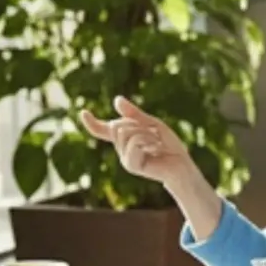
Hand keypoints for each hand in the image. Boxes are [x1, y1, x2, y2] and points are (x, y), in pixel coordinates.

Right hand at [80, 98, 194, 186]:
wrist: (182, 165)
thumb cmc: (169, 146)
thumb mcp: (152, 124)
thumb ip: (134, 114)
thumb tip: (116, 100)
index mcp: (124, 139)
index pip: (103, 130)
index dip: (92, 122)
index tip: (83, 112)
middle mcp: (121, 149)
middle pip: (116, 125)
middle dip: (137, 124)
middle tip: (154, 134)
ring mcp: (125, 158)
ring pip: (124, 132)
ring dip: (145, 132)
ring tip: (156, 143)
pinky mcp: (131, 165)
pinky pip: (133, 143)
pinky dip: (147, 141)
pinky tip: (155, 149)